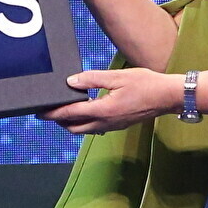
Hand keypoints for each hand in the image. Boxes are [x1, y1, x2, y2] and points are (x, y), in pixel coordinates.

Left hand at [43, 67, 179, 133]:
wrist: (168, 97)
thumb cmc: (146, 84)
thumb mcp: (117, 77)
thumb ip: (92, 79)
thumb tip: (71, 82)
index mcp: (103, 110)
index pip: (71, 114)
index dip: (53, 113)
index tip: (40, 112)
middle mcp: (105, 122)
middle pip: (74, 128)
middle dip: (59, 121)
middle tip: (48, 112)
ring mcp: (112, 126)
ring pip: (84, 130)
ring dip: (71, 123)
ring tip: (63, 111)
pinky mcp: (118, 125)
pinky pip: (95, 128)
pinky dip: (84, 123)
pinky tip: (84, 111)